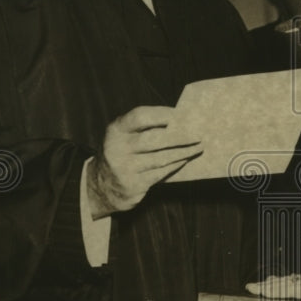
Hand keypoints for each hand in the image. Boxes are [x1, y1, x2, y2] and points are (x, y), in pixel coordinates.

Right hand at [87, 105, 201, 217]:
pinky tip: (185, 160)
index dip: (162, 114)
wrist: (102, 186)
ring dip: (184, 152)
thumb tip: (181, 120)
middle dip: (180, 136)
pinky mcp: (133, 184)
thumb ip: (145, 128)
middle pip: (155, 139)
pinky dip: (175, 165)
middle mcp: (118, 148)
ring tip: (198, 147)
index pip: (140, 117)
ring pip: (162, 158)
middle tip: (198, 134)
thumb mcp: (125, 136)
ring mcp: (125, 168)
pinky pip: (161, 172)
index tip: (181, 114)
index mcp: (116, 130)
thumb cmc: (123, 153)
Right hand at [246, 269, 300, 300]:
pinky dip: (291, 279)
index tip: (253, 289)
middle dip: (268, 285)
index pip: (288, 289)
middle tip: (250, 286)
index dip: (270, 290)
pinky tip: (289, 280)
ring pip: (295, 279)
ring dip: (279, 281)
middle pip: (288, 282)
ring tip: (264, 283)